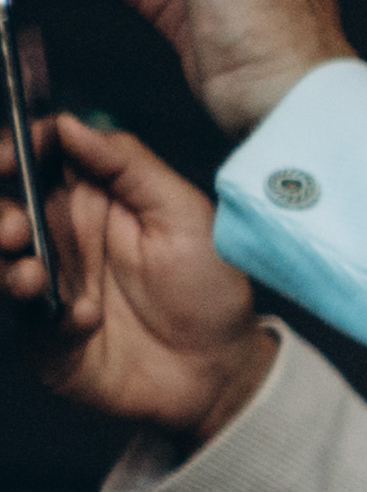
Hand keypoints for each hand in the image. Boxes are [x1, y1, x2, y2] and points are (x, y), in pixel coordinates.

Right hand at [5, 116, 276, 441]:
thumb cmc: (207, 287)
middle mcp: (55, 238)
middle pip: (1, 209)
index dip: (10, 153)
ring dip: (5, 264)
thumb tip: (68, 123)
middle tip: (17, 226)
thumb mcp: (183, 213)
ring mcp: (43, 286)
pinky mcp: (41, 335)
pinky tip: (85, 319)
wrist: (221, 368)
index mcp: (85, 200)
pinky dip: (47, 318)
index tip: (8, 156)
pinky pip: (24, 320)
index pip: (29, 163)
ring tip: (33, 273)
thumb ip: (127, 164)